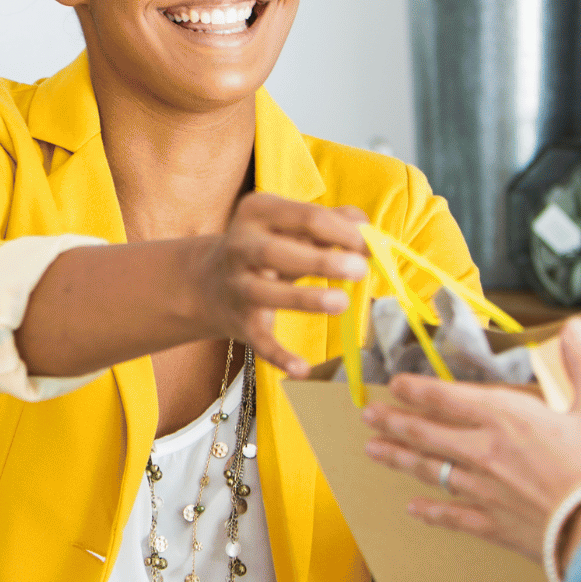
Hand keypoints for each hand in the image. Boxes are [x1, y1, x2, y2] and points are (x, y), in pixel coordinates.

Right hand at [194, 192, 367, 376]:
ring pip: (268, 292)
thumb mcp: (292, 227)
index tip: (371, 246)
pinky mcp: (240, 323)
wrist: (209, 283)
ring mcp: (238, 286)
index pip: (307, 217)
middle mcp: (241, 246)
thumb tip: (367, 230)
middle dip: (322, 261)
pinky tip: (302, 369)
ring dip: (305, 298)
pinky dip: (280, 356)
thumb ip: (332, 222)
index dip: (344, 232)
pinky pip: (260, 341)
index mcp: (258, 212)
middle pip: (280, 252)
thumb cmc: (268, 248)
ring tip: (341, 302)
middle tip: (360, 269)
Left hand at [359, 318, 580, 563]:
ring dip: (399, 459)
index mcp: (507, 418)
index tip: (394, 384)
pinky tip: (412, 508)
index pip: (448, 398)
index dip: (416, 389)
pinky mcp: (493, 524)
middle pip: (427, 433)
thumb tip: (577, 327)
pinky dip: (429, 512)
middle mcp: (485, 452)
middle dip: (394, 422)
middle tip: (369, 416)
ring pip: (430, 471)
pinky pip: (452, 516)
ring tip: (373, 451)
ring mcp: (484, 490)